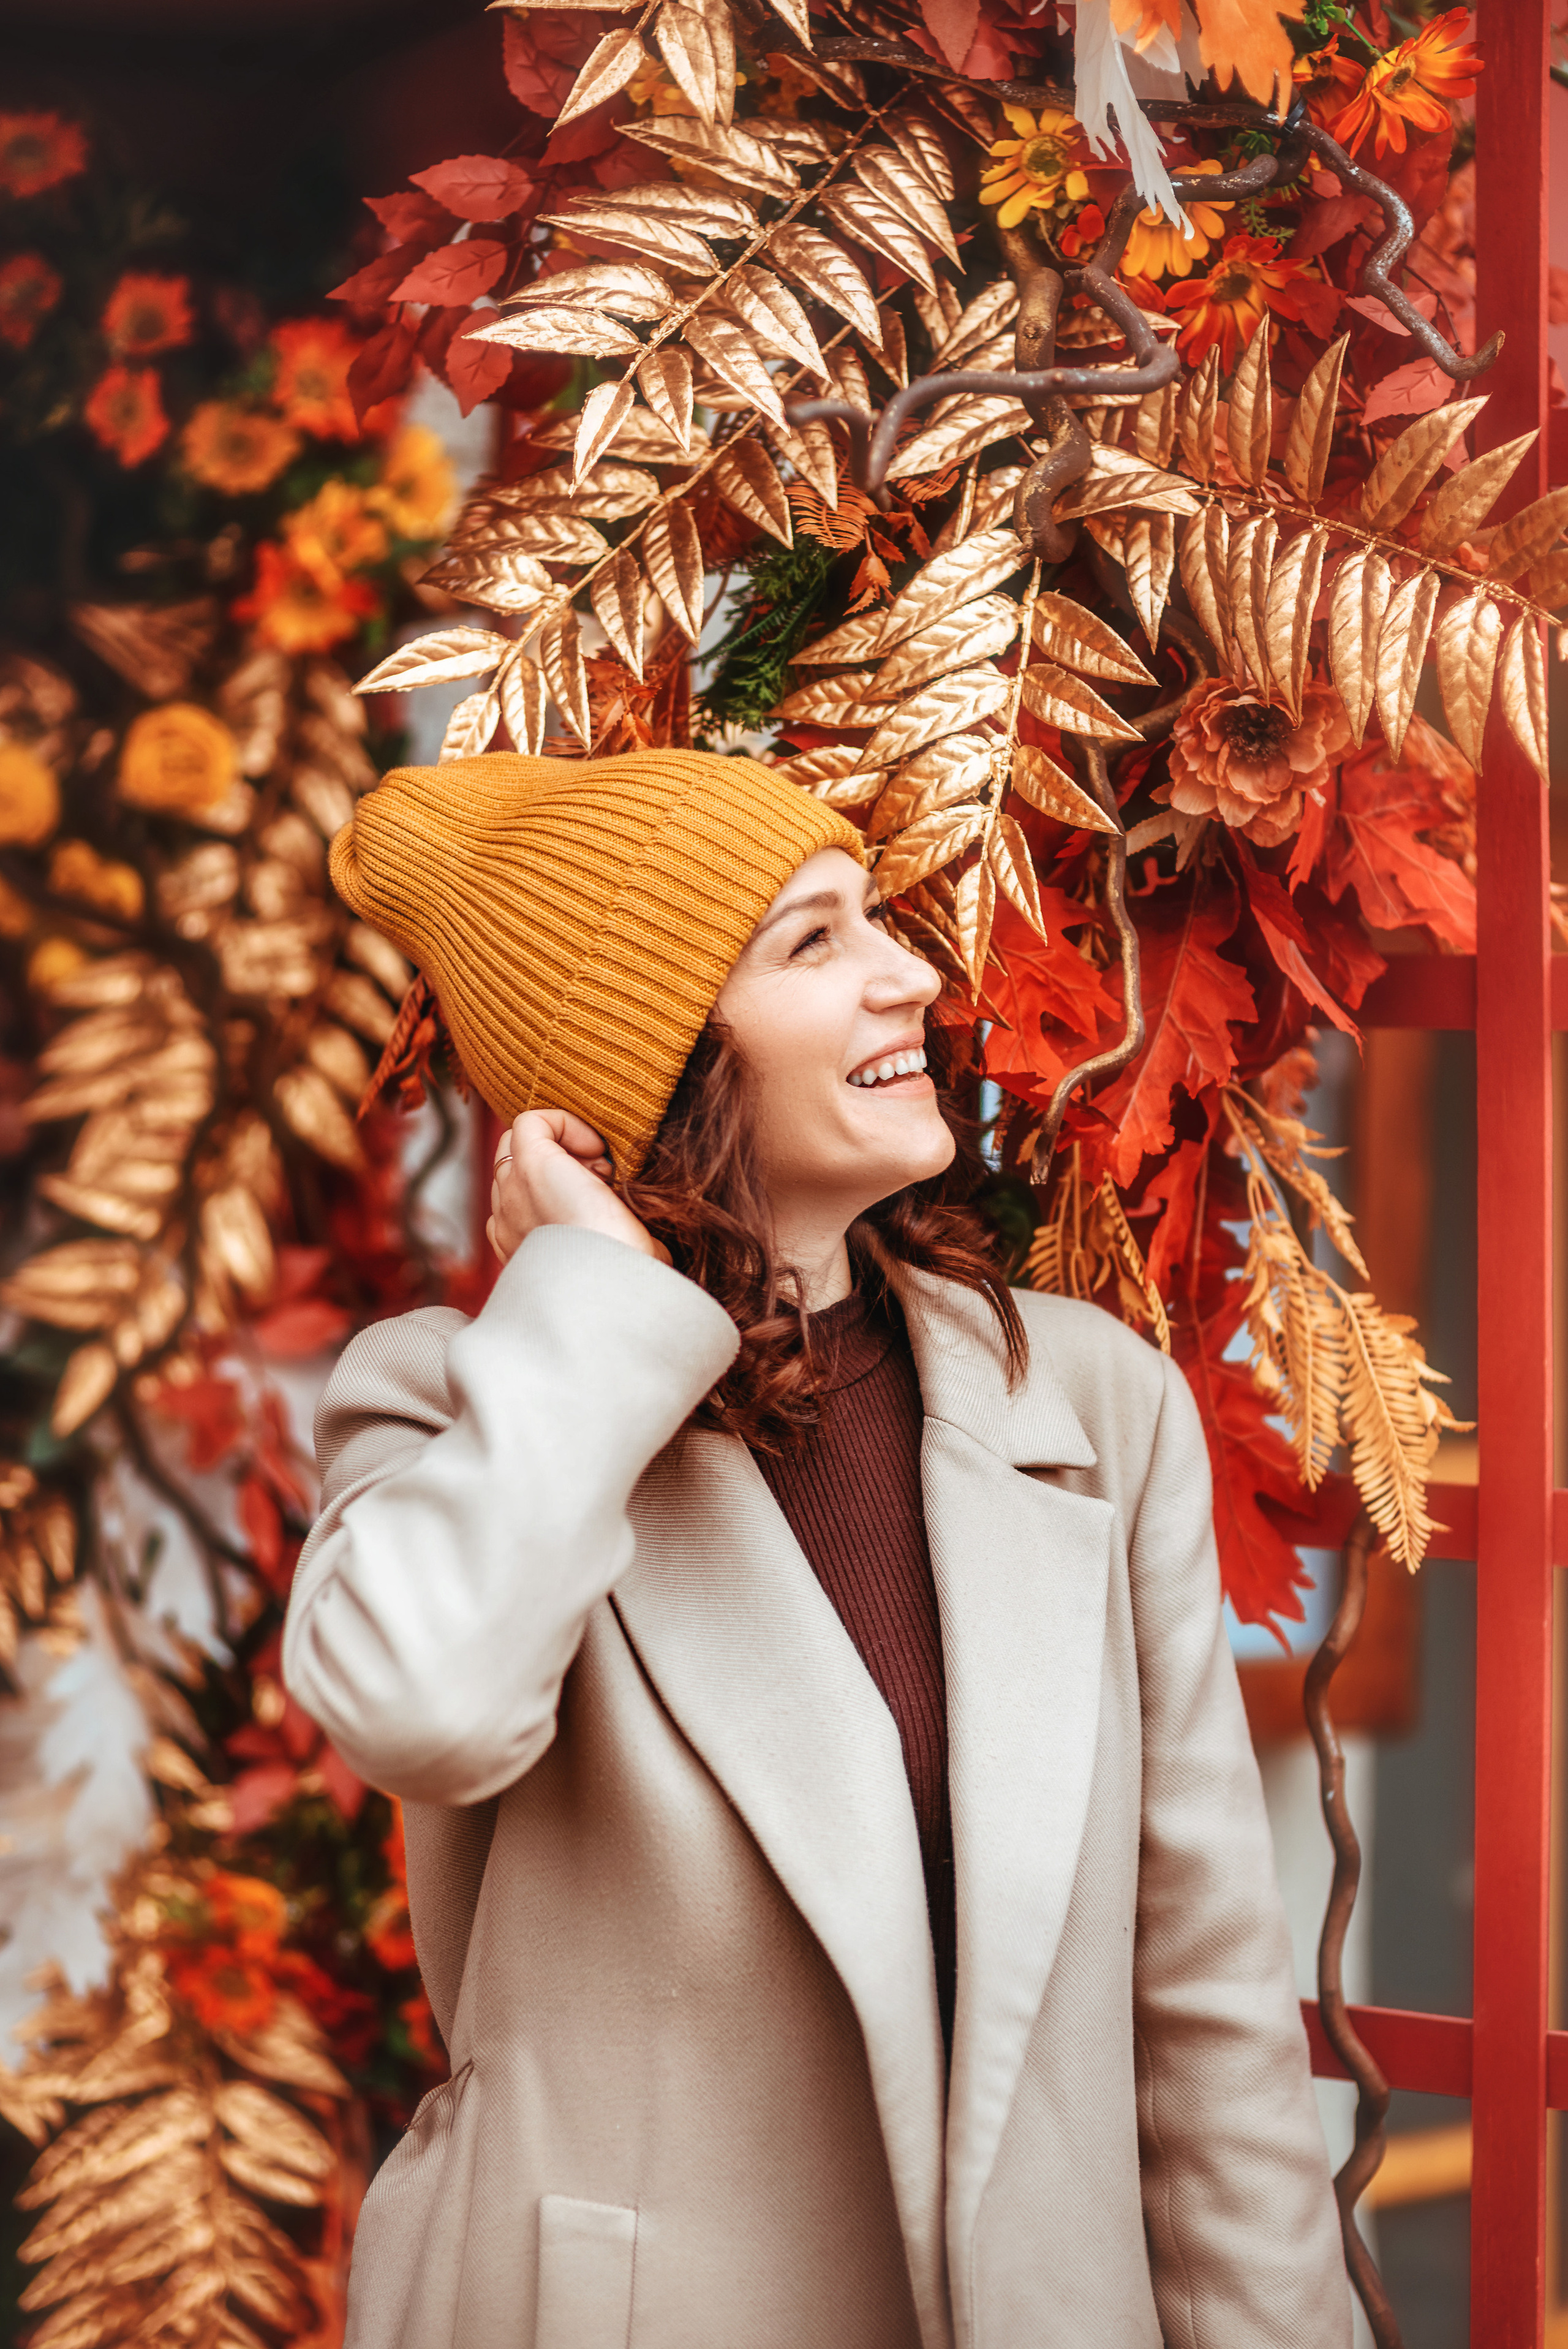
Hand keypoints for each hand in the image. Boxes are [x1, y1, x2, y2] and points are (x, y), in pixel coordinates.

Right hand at [487, 1108, 668, 1271]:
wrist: (613, 1284)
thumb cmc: (624, 1278)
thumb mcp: (619, 1261)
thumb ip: (617, 1247)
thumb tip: (654, 1248)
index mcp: (518, 1246)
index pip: (519, 1200)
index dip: (556, 1186)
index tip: (598, 1199)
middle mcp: (506, 1220)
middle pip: (516, 1168)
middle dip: (557, 1164)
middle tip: (600, 1183)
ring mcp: (511, 1191)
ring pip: (519, 1143)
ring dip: (562, 1145)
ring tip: (599, 1170)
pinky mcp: (530, 1165)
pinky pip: (533, 1121)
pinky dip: (565, 1123)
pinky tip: (596, 1148)